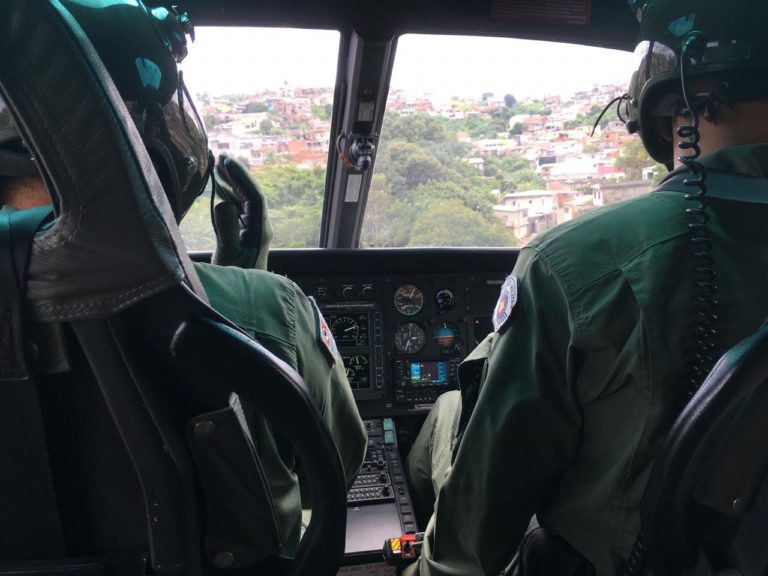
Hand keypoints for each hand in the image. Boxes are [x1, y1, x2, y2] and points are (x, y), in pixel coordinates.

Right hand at [212, 154, 272, 269]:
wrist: (243, 299)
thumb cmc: (236, 280)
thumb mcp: (228, 255)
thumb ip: (227, 230)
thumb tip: (223, 203)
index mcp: (260, 230)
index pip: (254, 196)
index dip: (241, 177)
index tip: (227, 162)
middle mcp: (259, 226)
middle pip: (250, 193)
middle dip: (236, 174)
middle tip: (220, 156)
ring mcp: (252, 229)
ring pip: (243, 199)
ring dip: (231, 182)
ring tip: (217, 164)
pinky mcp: (244, 233)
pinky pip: (237, 208)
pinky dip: (227, 194)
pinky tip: (217, 185)